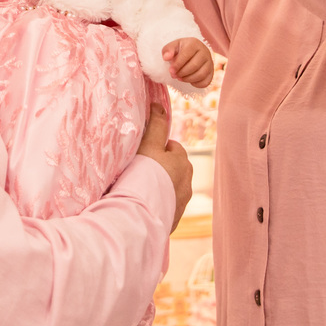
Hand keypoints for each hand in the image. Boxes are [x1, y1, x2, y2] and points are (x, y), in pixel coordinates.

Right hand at [135, 104, 192, 231]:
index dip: (157, 147)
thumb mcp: (148, 146)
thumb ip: (156, 126)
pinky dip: (156, 202)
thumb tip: (160, 105)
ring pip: (169, 187)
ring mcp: (180, 204)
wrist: (139, 215)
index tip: (142, 153)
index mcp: (183, 163)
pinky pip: (164, 206)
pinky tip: (141, 203)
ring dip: (158, 186)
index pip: (172, 147)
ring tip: (139, 188)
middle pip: (173, 168)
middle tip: (139, 170)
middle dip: (160, 168)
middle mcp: (187, 183)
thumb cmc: (143, 175)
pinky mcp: (172, 220)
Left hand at [163, 38, 214, 87]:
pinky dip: (196, 84)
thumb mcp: (173, 47)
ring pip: (201, 74)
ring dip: (188, 79)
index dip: (177, 64)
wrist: (192, 52)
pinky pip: (205, 82)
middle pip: (194, 66)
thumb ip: (167, 50)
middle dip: (182, 73)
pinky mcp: (212, 72)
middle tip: (174, 75)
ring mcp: (210, 62)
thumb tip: (166, 57)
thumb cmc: (181, 50)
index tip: (170, 71)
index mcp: (194, 43)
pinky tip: (189, 80)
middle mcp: (205, 52)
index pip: (186, 55)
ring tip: (179, 78)